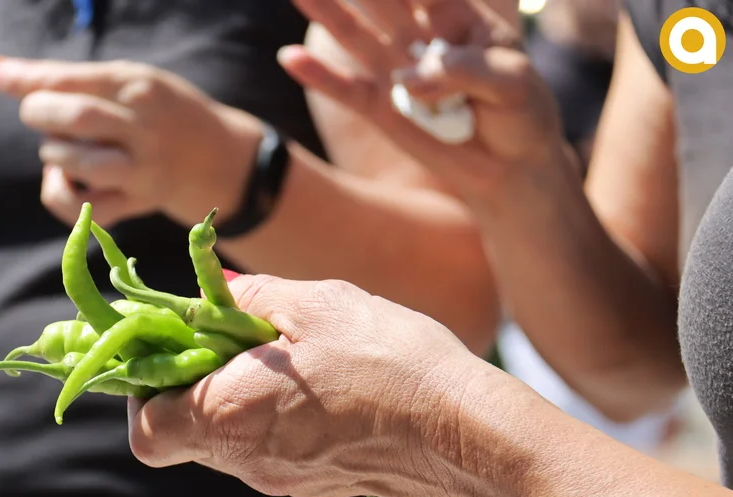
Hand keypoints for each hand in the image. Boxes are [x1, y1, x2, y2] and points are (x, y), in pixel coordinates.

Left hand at [0, 58, 261, 227]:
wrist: (223, 161)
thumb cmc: (163, 113)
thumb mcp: (132, 82)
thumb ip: (72, 79)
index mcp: (140, 87)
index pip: (73, 80)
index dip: (27, 79)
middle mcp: (143, 127)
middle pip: (76, 118)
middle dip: (40, 114)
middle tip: (37, 114)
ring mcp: (142, 169)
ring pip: (78, 162)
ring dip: (53, 154)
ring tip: (61, 149)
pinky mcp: (138, 203)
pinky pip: (84, 209)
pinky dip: (60, 195)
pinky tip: (65, 181)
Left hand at [127, 274, 486, 496]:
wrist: (466, 431)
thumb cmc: (388, 361)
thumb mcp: (311, 304)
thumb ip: (243, 299)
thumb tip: (204, 295)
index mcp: (228, 417)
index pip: (145, 428)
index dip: (143, 388)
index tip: (173, 345)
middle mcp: (246, 463)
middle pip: (182, 433)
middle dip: (190, 383)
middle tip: (229, 336)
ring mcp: (282, 481)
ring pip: (226, 440)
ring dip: (234, 397)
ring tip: (282, 354)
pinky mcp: (314, 485)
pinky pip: (268, 450)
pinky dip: (270, 417)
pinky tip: (316, 383)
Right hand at [279, 0, 564, 205]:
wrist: (513, 165)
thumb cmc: (522, 113)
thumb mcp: (512, 83)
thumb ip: (463, 70)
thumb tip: (408, 79)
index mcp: (459, 16)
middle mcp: (420, 36)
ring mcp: (396, 71)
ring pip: (354, 35)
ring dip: (325, 10)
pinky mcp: (381, 108)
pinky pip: (345, 90)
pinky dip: (319, 77)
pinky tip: (290, 58)